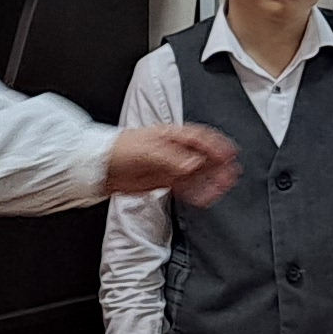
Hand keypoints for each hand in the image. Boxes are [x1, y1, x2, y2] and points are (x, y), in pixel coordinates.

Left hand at [105, 122, 238, 201]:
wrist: (99, 167)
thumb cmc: (119, 150)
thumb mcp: (147, 151)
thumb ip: (171, 159)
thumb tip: (192, 165)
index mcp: (170, 136)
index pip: (199, 139)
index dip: (216, 146)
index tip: (231, 153)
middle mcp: (172, 150)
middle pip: (202, 157)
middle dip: (219, 165)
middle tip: (233, 173)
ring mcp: (168, 166)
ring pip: (196, 173)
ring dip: (211, 179)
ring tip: (225, 186)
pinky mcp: (162, 181)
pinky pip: (185, 187)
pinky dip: (196, 192)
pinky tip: (205, 197)